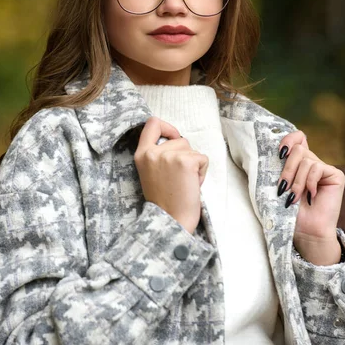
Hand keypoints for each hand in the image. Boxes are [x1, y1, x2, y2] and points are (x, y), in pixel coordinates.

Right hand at [134, 117, 208, 233]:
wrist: (170, 221)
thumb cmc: (164, 202)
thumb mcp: (151, 173)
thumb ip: (158, 155)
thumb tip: (178, 140)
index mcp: (141, 154)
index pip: (152, 123)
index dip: (167, 127)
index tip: (173, 137)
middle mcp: (153, 152)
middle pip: (180, 139)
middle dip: (186, 156)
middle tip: (179, 178)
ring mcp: (169, 156)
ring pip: (192, 149)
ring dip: (194, 165)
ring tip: (185, 183)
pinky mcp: (185, 162)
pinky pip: (202, 159)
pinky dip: (202, 172)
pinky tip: (192, 185)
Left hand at [278, 131, 344, 264]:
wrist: (306, 230)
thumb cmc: (288, 211)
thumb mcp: (280, 184)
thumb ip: (281, 166)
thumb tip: (277, 148)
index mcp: (298, 163)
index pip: (298, 138)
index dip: (288, 139)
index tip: (279, 153)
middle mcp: (312, 163)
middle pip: (297, 149)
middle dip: (287, 169)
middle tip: (282, 188)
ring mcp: (324, 168)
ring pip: (305, 160)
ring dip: (296, 181)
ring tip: (294, 198)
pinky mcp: (335, 175)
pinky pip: (317, 168)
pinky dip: (309, 182)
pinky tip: (311, 196)